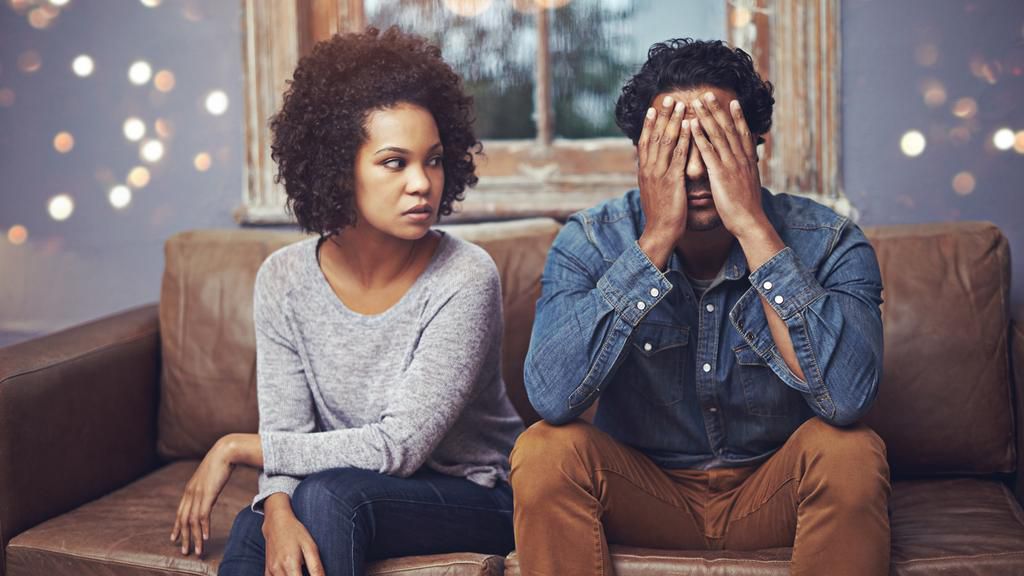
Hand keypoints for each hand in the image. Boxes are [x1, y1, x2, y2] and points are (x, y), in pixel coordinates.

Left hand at [170, 435, 234, 555]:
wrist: (226, 451)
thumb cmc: (220, 461)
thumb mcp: (210, 476)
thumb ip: (207, 484)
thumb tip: (209, 489)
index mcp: (190, 489)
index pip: (180, 512)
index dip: (177, 527)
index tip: (174, 538)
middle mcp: (191, 493)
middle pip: (183, 520)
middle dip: (183, 537)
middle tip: (184, 551)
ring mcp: (198, 493)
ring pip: (192, 520)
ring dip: (194, 537)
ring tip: (197, 550)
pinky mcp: (207, 494)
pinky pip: (203, 515)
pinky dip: (203, 527)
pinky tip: (206, 536)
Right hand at [263, 495, 324, 575]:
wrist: (276, 523)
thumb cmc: (295, 532)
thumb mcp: (310, 546)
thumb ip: (316, 566)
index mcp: (290, 564)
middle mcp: (278, 569)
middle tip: (305, 572)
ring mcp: (271, 570)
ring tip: (299, 572)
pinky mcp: (267, 570)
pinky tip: (290, 574)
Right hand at [637, 95, 692, 268]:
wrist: (660, 232)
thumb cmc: (661, 214)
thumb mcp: (654, 192)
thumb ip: (655, 177)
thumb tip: (655, 168)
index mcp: (645, 171)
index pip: (645, 142)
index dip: (649, 124)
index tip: (653, 109)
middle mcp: (649, 169)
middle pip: (654, 136)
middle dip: (661, 116)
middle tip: (668, 98)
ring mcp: (659, 173)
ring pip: (665, 141)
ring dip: (673, 121)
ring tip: (680, 104)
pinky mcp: (671, 179)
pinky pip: (678, 154)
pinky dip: (684, 137)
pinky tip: (690, 125)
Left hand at [689, 93, 768, 238]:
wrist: (750, 221)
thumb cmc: (747, 207)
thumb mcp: (749, 184)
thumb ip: (746, 171)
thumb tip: (748, 163)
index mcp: (748, 161)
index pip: (742, 133)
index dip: (737, 116)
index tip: (732, 101)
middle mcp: (740, 158)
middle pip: (728, 128)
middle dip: (718, 109)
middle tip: (708, 93)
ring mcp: (731, 164)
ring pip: (718, 135)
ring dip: (707, 116)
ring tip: (697, 101)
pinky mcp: (720, 173)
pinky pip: (708, 151)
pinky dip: (700, 136)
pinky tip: (691, 125)